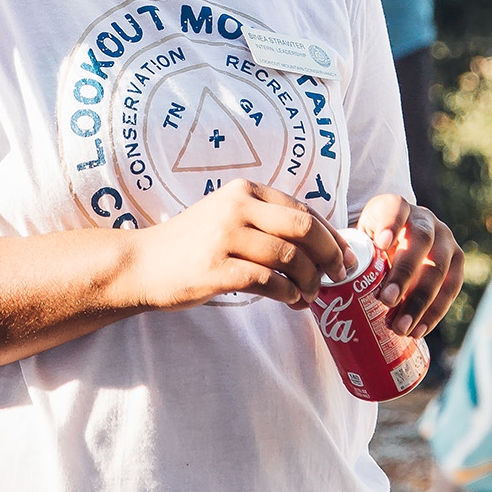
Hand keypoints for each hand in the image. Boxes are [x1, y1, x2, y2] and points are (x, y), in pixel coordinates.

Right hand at [130, 180, 352, 311]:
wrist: (144, 263)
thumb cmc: (193, 244)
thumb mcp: (228, 217)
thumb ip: (266, 222)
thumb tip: (321, 243)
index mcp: (244, 190)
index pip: (302, 208)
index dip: (331, 235)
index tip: (347, 257)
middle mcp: (237, 207)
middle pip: (302, 227)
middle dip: (329, 254)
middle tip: (337, 277)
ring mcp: (225, 236)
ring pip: (289, 257)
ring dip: (309, 282)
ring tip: (309, 297)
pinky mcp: (217, 268)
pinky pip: (268, 281)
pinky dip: (287, 294)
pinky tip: (290, 301)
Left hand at [356, 194, 462, 338]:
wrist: (402, 237)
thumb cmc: (374, 240)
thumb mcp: (361, 235)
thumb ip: (350, 250)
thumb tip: (334, 274)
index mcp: (397, 206)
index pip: (395, 209)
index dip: (390, 224)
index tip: (381, 243)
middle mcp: (426, 219)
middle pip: (421, 241)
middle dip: (405, 274)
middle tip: (386, 301)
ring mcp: (445, 240)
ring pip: (439, 269)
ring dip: (421, 302)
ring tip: (401, 327)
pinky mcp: (457, 262)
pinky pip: (451, 289)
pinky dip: (435, 312)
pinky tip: (419, 330)